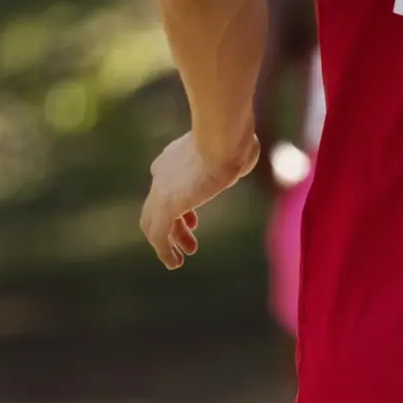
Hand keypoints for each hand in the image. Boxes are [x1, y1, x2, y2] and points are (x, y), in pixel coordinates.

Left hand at [140, 128, 257, 269]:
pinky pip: (159, 235)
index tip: (192, 222)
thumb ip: (236, 152)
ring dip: (166, 243)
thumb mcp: (235, 143)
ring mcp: (161, 189)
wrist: (222, 139)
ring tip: (178, 261)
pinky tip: (174, 263)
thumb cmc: (234, 139)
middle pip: (157, 206)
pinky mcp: (167, 206)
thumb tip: (248, 152)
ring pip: (154, 223)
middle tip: (188, 243)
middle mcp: (162, 172)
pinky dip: (163, 251)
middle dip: (172, 227)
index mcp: (173, 157)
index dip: (178, 207)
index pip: (165, 184)